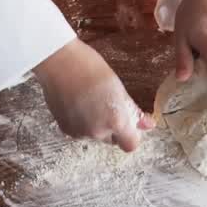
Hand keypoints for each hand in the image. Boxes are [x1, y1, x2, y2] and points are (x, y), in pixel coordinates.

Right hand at [33, 39, 152, 152]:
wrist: (58, 62)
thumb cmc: (90, 68)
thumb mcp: (119, 88)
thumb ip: (133, 111)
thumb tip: (148, 124)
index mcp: (115, 121)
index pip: (131, 144)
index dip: (131, 134)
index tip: (129, 123)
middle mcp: (97, 132)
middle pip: (112, 140)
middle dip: (113, 127)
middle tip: (107, 104)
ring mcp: (79, 132)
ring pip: (95, 135)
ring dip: (96, 124)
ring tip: (90, 101)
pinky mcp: (65, 129)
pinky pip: (80, 131)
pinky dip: (81, 122)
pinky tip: (78, 104)